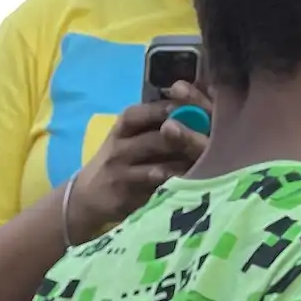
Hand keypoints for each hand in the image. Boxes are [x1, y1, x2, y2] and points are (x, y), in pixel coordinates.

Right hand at [67, 99, 209, 243]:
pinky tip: (191, 181)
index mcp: (125, 124)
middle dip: (190, 136)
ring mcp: (121, 172)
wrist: (85, 198)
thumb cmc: (118, 161)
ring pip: (159, 165)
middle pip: (159, 135)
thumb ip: (157, 120)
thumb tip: (199, 102)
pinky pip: (154, 189)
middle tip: (215, 136)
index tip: (203, 108)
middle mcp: (120, 145)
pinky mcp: (124, 196)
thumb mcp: (130, 135)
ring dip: (185, 162)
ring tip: (208, 159)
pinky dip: (174, 184)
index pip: (151, 109)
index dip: (179, 107)